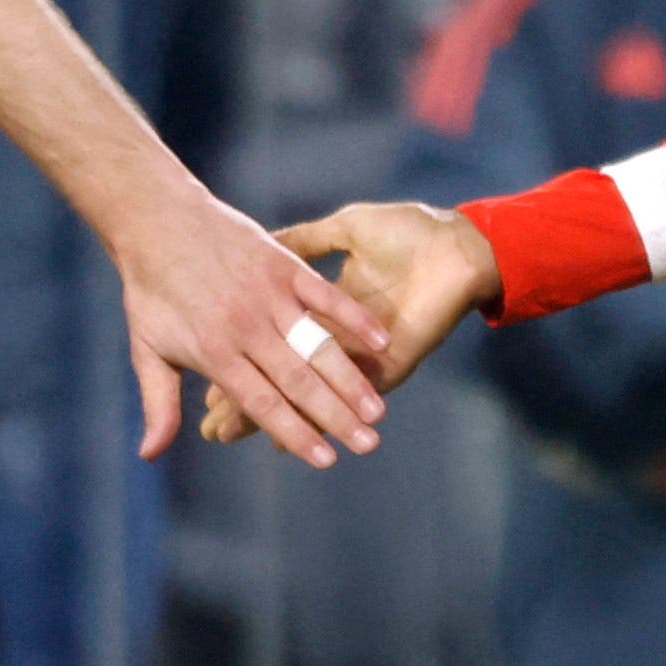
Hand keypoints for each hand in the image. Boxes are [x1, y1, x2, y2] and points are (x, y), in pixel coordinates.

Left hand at [114, 188, 396, 468]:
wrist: (156, 220)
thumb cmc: (150, 290)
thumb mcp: (146, 350)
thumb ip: (159, 405)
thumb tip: (150, 456)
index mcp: (214, 352)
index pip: (262, 403)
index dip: (295, 433)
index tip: (326, 462)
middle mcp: (245, 326)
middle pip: (298, 380)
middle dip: (335, 416)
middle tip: (368, 446)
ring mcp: (267, 294)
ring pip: (316, 343)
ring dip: (349, 378)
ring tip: (377, 410)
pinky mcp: (283, 264)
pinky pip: (324, 293)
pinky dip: (353, 316)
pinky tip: (381, 342)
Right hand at [208, 200, 499, 447]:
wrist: (458, 241)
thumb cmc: (407, 231)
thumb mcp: (343, 229)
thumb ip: (307, 240)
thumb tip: (270, 242)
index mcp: (324, 311)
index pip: (274, 346)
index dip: (244, 363)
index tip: (207, 387)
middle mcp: (338, 342)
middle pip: (282, 380)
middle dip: (245, 404)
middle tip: (210, 429)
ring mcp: (363, 358)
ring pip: (307, 394)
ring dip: (273, 418)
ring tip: (234, 436)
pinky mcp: (389, 363)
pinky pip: (345, 393)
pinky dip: (315, 412)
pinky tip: (289, 435)